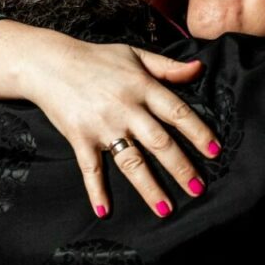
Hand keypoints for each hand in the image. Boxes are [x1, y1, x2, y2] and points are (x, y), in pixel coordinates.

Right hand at [15, 36, 219, 216]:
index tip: (214, 152)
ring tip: (165, 209)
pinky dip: (96, 190)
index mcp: (142, 87)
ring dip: (149, 187)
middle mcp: (126, 109)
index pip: (177, 112)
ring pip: (131, 161)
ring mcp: (102, 126)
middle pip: (159, 143)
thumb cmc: (95, 58)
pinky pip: (90, 168)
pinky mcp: (80, 138)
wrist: (49, 63)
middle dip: (181, 168)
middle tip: (198, 189)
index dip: (198, 132)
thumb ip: (168, 66)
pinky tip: (104, 211)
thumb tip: (199, 68)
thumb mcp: (135, 54)